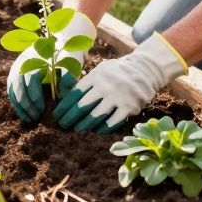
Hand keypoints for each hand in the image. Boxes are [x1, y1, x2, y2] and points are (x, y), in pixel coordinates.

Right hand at [7, 11, 96, 123]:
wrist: (60, 41)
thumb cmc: (68, 54)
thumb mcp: (71, 62)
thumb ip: (69, 77)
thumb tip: (63, 95)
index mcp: (37, 57)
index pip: (30, 78)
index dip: (34, 96)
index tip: (42, 110)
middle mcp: (23, 61)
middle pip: (18, 85)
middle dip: (26, 104)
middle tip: (36, 117)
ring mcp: (17, 66)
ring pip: (13, 88)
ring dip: (19, 106)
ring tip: (29, 119)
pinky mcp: (15, 73)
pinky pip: (11, 89)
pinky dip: (16, 103)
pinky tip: (23, 113)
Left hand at [54, 33, 186, 132]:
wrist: (145, 70)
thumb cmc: (117, 72)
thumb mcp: (101, 70)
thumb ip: (86, 81)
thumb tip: (65, 93)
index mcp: (96, 76)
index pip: (75, 93)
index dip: (64, 105)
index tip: (56, 114)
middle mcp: (106, 86)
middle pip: (83, 106)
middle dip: (70, 117)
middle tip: (63, 125)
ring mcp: (118, 97)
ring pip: (96, 116)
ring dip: (83, 125)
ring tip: (76, 130)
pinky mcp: (129, 107)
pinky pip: (112, 122)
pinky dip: (102, 129)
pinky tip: (94, 132)